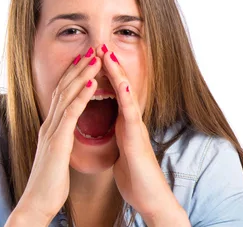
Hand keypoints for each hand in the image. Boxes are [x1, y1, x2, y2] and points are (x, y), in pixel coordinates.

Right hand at [8, 50, 100, 225]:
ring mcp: (52, 131)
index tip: (83, 61)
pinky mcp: (58, 141)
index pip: (61, 95)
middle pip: (63, 88)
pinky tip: (92, 83)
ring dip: (82, 74)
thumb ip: (60, 141)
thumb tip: (65, 134)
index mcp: (50, 128)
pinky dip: (82, 95)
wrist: (37, 202)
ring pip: (67, 95)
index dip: (72, 76)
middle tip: (90, 50)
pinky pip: (71, 113)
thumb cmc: (49, 183)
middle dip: (77, 68)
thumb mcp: (56, 156)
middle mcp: (49, 124)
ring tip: (94, 58)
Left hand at [101, 47, 189, 225]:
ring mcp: (135, 128)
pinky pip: (131, 114)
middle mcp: (130, 121)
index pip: (112, 93)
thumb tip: (111, 128)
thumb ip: (118, 136)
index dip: (103, 75)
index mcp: (122, 124)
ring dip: (117, 73)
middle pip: (120, 87)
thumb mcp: (121, 150)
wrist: (150, 198)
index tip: (93, 57)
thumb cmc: (135, 177)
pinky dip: (127, 97)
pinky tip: (124, 84)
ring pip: (126, 94)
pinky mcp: (136, 139)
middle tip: (99, 44)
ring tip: (108, 54)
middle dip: (109, 66)